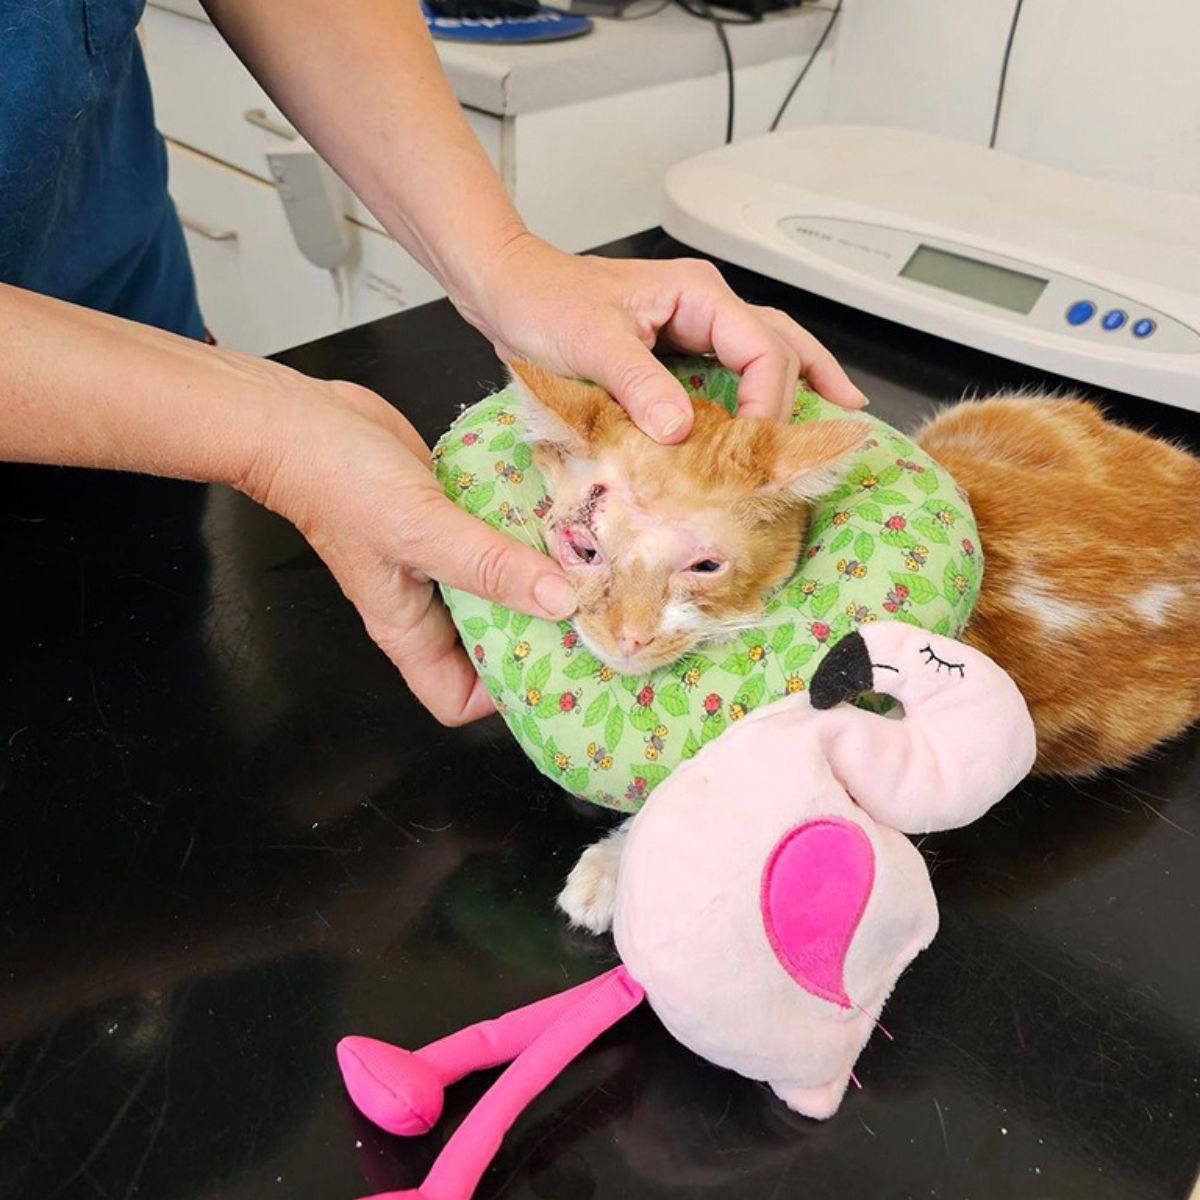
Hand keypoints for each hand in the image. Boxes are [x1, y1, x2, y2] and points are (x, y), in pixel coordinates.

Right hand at [242, 380, 575, 725]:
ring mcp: (440, 559)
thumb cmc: (336, 483)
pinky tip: (559, 516)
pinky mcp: (451, 516)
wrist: (302, 420)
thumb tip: (560, 601)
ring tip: (588, 567)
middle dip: (539, 633)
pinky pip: (498, 538)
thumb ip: (490, 566)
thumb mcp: (422, 531)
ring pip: (501, 586)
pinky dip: (527, 531)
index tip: (553, 670)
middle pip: (493, 643)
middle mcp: (427, 603)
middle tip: (591, 615)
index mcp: (409, 630)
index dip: (502, 696)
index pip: (458, 700)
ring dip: (540, 576)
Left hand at [461, 234, 867, 443]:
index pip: (762, 349)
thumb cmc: (543, 301)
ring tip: (838, 413)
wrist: (506, 289)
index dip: (766, 404)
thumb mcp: (592, 343)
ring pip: (769, 350)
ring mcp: (694, 324)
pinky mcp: (677, 348)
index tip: (751, 451)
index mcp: (698, 294)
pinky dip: (762, 388)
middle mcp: (706, 305)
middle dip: (794, 398)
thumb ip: (639, 384)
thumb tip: (682, 430)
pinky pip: (735, 367)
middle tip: (801, 450)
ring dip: (803, 381)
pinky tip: (778, 410)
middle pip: (779, 347)